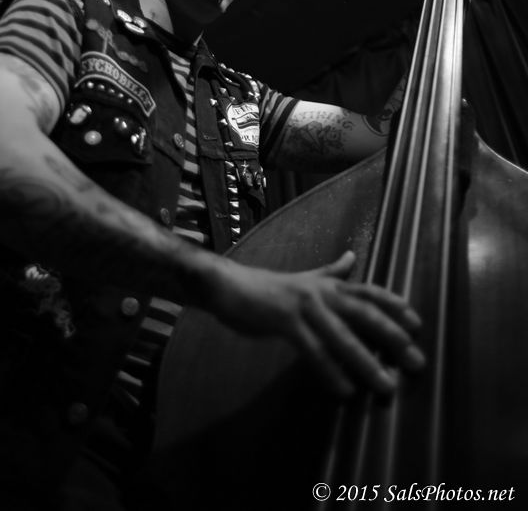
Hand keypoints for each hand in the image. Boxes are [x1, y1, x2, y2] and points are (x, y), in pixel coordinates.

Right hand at [211, 250, 423, 398]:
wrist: (230, 286)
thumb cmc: (270, 289)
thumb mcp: (306, 279)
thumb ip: (331, 273)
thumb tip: (351, 257)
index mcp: (328, 284)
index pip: (369, 291)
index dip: (394, 305)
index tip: (418, 325)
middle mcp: (321, 292)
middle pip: (365, 313)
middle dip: (393, 337)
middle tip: (416, 361)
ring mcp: (304, 306)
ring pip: (342, 336)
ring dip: (367, 362)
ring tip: (386, 385)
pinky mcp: (284, 321)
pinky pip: (313, 350)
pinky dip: (330, 371)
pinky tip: (345, 390)